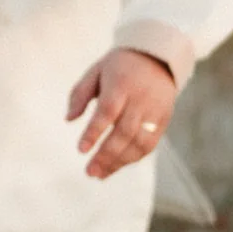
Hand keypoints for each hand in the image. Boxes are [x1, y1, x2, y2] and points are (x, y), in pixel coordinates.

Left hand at [66, 47, 177, 179]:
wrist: (158, 57)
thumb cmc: (119, 66)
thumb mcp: (95, 71)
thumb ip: (80, 94)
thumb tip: (69, 119)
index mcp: (121, 85)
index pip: (107, 112)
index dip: (94, 132)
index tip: (80, 150)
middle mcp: (140, 99)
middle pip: (124, 132)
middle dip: (106, 155)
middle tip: (89, 172)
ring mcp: (155, 111)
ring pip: (139, 142)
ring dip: (119, 162)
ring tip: (99, 174)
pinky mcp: (164, 120)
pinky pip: (150, 144)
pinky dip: (133, 158)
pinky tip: (116, 166)